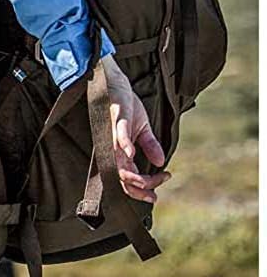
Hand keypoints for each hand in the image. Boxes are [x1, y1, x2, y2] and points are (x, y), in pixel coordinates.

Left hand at [101, 55, 169, 203]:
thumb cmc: (126, 105)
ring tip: (147, 182)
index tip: (163, 179)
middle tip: (155, 194)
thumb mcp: (142, 128)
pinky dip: (124, 146)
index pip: (131, 177)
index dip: (146, 185)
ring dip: (132, 175)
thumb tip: (161, 162)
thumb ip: (150, 146)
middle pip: (122, 177)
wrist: (117, 83)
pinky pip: (119, 135)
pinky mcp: (117, 119)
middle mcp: (114, 147)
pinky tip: (131, 155)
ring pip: (118, 162)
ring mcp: (114, 134)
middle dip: (139, 189)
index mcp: (120, 151)